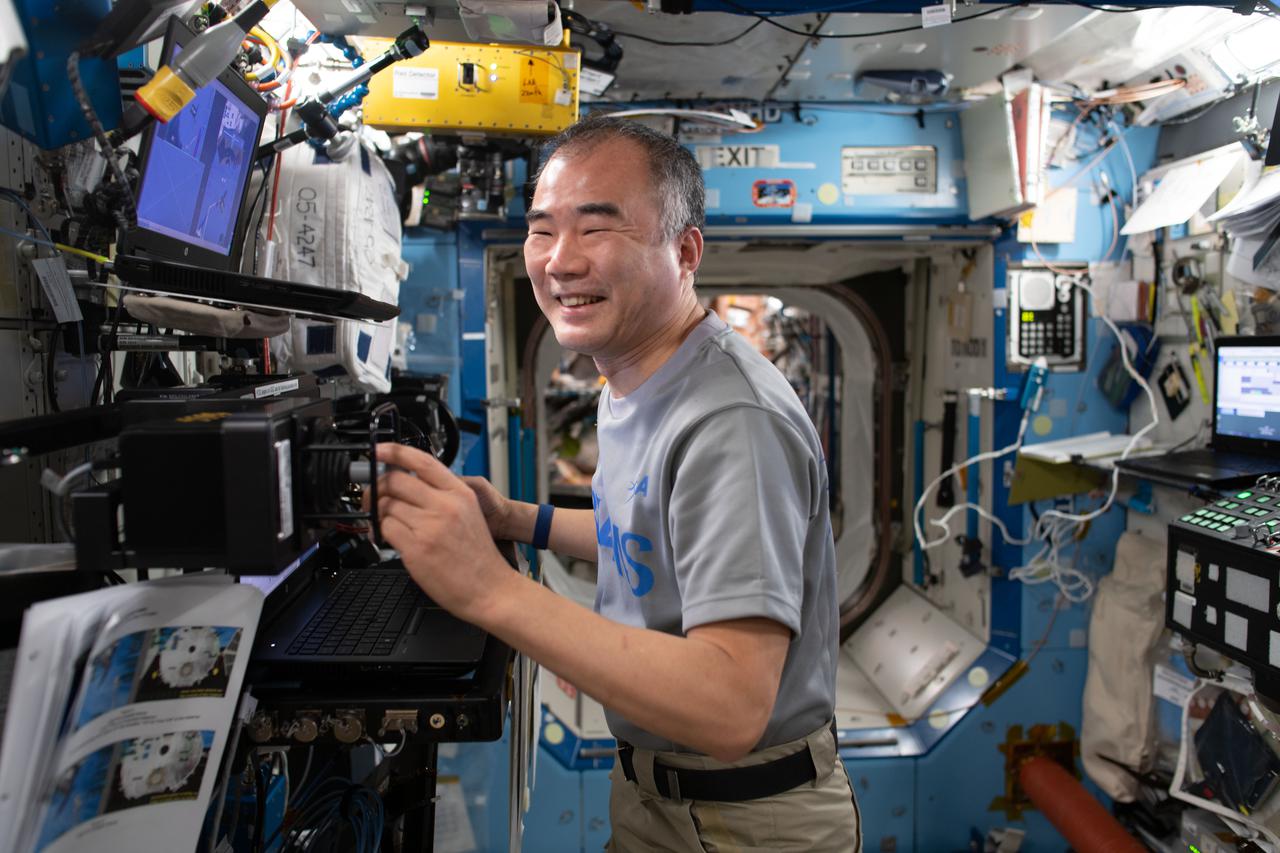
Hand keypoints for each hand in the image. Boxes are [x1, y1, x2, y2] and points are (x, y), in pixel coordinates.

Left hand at [371, 442, 512, 620]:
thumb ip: (442, 496)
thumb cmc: (478, 557)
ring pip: (386, 505)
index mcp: (459, 493)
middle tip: (372, 496)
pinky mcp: (416, 548)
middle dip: (376, 487)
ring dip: (379, 514)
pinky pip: (386, 529)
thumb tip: (408, 484)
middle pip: (396, 480)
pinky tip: (391, 539)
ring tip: (385, 523)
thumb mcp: (469, 513)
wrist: (490, 589)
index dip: (395, 451)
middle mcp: (445, 505)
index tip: (379, 450)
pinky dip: (382, 533)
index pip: (422, 461)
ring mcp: (430, 526)